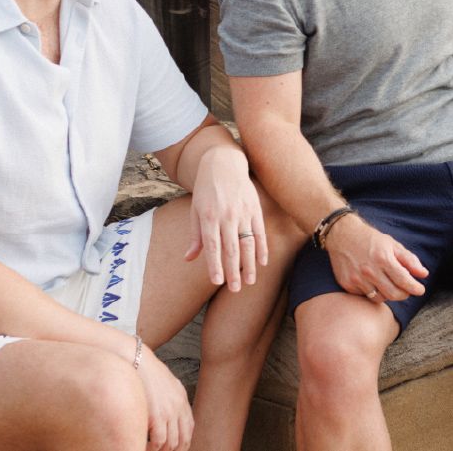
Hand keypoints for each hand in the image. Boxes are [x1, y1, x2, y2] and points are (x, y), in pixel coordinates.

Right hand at [138, 353, 194, 450]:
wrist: (137, 360)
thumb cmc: (146, 372)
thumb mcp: (167, 383)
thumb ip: (173, 398)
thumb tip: (171, 413)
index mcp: (182, 399)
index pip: (189, 428)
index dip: (183, 442)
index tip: (176, 449)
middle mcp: (178, 407)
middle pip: (183, 439)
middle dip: (174, 450)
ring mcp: (168, 412)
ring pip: (171, 444)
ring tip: (152, 450)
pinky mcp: (156, 416)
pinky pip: (159, 441)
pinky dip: (153, 448)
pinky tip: (145, 446)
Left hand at [183, 146, 266, 290]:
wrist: (223, 163)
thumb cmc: (205, 190)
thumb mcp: (195, 210)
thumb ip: (195, 236)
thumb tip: (189, 258)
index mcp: (208, 217)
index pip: (212, 246)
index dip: (215, 265)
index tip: (217, 282)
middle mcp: (226, 215)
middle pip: (231, 248)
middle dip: (233, 271)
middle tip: (235, 289)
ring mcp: (243, 212)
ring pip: (247, 243)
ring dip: (249, 264)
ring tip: (250, 282)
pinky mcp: (255, 209)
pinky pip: (260, 232)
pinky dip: (262, 248)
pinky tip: (262, 263)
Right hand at [324, 213, 427, 302]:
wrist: (342, 234)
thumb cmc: (370, 239)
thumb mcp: (392, 244)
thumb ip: (409, 259)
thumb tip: (424, 274)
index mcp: (383, 258)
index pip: (404, 280)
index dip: (415, 288)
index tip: (420, 290)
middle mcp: (370, 271)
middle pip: (393, 294)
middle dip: (404, 294)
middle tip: (407, 290)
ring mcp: (357, 279)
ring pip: (379, 298)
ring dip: (388, 295)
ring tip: (389, 285)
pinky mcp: (347, 284)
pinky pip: (365, 296)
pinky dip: (372, 292)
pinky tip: (373, 283)